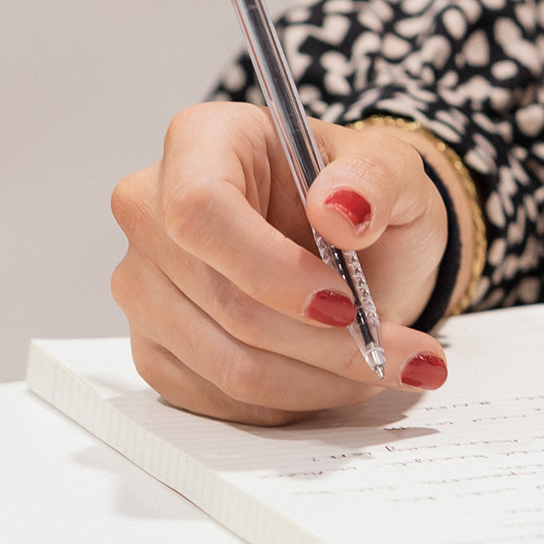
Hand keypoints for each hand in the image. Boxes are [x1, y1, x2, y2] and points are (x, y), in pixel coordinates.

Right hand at [111, 102, 452, 424]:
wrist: (352, 250)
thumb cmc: (360, 203)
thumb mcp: (395, 173)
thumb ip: (376, 178)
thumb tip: (341, 208)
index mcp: (200, 143)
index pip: (200, 211)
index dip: (272, 270)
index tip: (343, 302)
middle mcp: (151, 211)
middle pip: (224, 302)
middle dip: (325, 343)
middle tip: (400, 350)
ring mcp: (144, 285)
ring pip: (228, 364)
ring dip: (321, 380)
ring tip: (380, 364)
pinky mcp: (156, 349)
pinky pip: (222, 399)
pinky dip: (293, 400)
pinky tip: (333, 377)